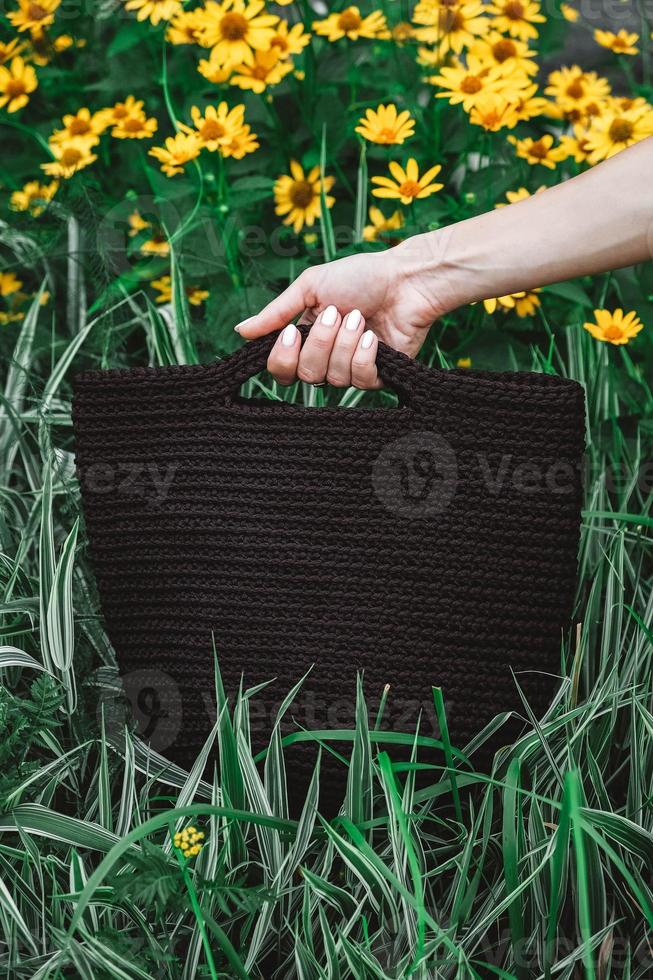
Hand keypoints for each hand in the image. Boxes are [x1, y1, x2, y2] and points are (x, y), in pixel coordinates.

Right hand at [234, 239, 455, 388]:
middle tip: (337, 314)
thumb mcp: (311, 287)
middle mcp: (325, 359)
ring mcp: (351, 369)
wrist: (405, 279)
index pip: (280, 369)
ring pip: (333, 379)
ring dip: (346, 343)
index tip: (293, 332)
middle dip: (320, 343)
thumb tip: (241, 331)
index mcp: (305, 339)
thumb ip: (276, 313)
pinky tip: (373, 336)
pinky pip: (360, 381)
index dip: (283, 357)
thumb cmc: (360, 277)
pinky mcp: (378, 376)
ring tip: (359, 317)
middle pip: (305, 376)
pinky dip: (365, 354)